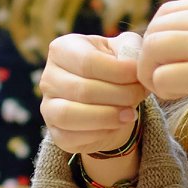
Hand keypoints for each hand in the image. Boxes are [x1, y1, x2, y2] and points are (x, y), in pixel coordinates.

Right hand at [39, 31, 148, 155]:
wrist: (108, 98)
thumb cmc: (114, 67)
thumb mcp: (124, 49)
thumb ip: (130, 50)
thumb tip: (134, 66)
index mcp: (61, 49)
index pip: (88, 61)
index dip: (119, 71)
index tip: (139, 76)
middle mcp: (48, 77)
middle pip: (82, 90)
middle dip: (119, 95)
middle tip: (139, 95)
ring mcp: (48, 106)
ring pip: (70, 115)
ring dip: (108, 117)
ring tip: (130, 114)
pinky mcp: (55, 133)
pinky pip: (72, 137)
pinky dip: (100, 134)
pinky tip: (117, 125)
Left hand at [138, 0, 187, 171]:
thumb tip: (169, 40)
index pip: (167, 11)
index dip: (156, 37)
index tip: (165, 60)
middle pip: (155, 28)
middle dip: (148, 56)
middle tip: (159, 78)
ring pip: (152, 49)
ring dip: (151, 72)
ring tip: (168, 88)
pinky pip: (162, 77)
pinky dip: (162, 90)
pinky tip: (179, 96)